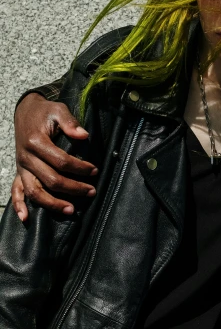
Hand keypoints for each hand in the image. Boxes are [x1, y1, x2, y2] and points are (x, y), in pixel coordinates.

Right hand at [13, 93, 98, 220]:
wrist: (25, 112)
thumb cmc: (45, 113)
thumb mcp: (58, 110)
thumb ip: (70, 122)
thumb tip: (84, 135)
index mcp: (36, 142)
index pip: (61, 161)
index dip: (80, 168)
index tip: (95, 170)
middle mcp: (26, 157)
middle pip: (50, 180)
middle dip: (73, 188)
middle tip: (91, 191)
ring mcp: (21, 167)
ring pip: (34, 191)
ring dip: (52, 203)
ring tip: (71, 210)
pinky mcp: (19, 172)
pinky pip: (16, 191)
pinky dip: (19, 206)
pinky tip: (26, 218)